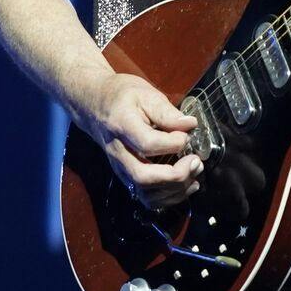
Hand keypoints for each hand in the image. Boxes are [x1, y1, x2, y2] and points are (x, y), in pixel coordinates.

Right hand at [74, 72, 200, 209]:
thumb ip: (167, 112)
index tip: (187, 134)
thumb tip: (190, 125)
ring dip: (175, 189)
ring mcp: (120, 167)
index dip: (173, 143)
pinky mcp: (126, 176)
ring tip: (194, 171)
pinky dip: (168, 197)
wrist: (95, 105)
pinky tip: (185, 184)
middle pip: (143, 176)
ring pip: (145, 192)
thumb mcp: (145, 94)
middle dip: (175, 175)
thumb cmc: (121, 97)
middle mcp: (118, 152)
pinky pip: (146, 197)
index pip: (147, 143)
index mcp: (122, 125)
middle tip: (195, 162)